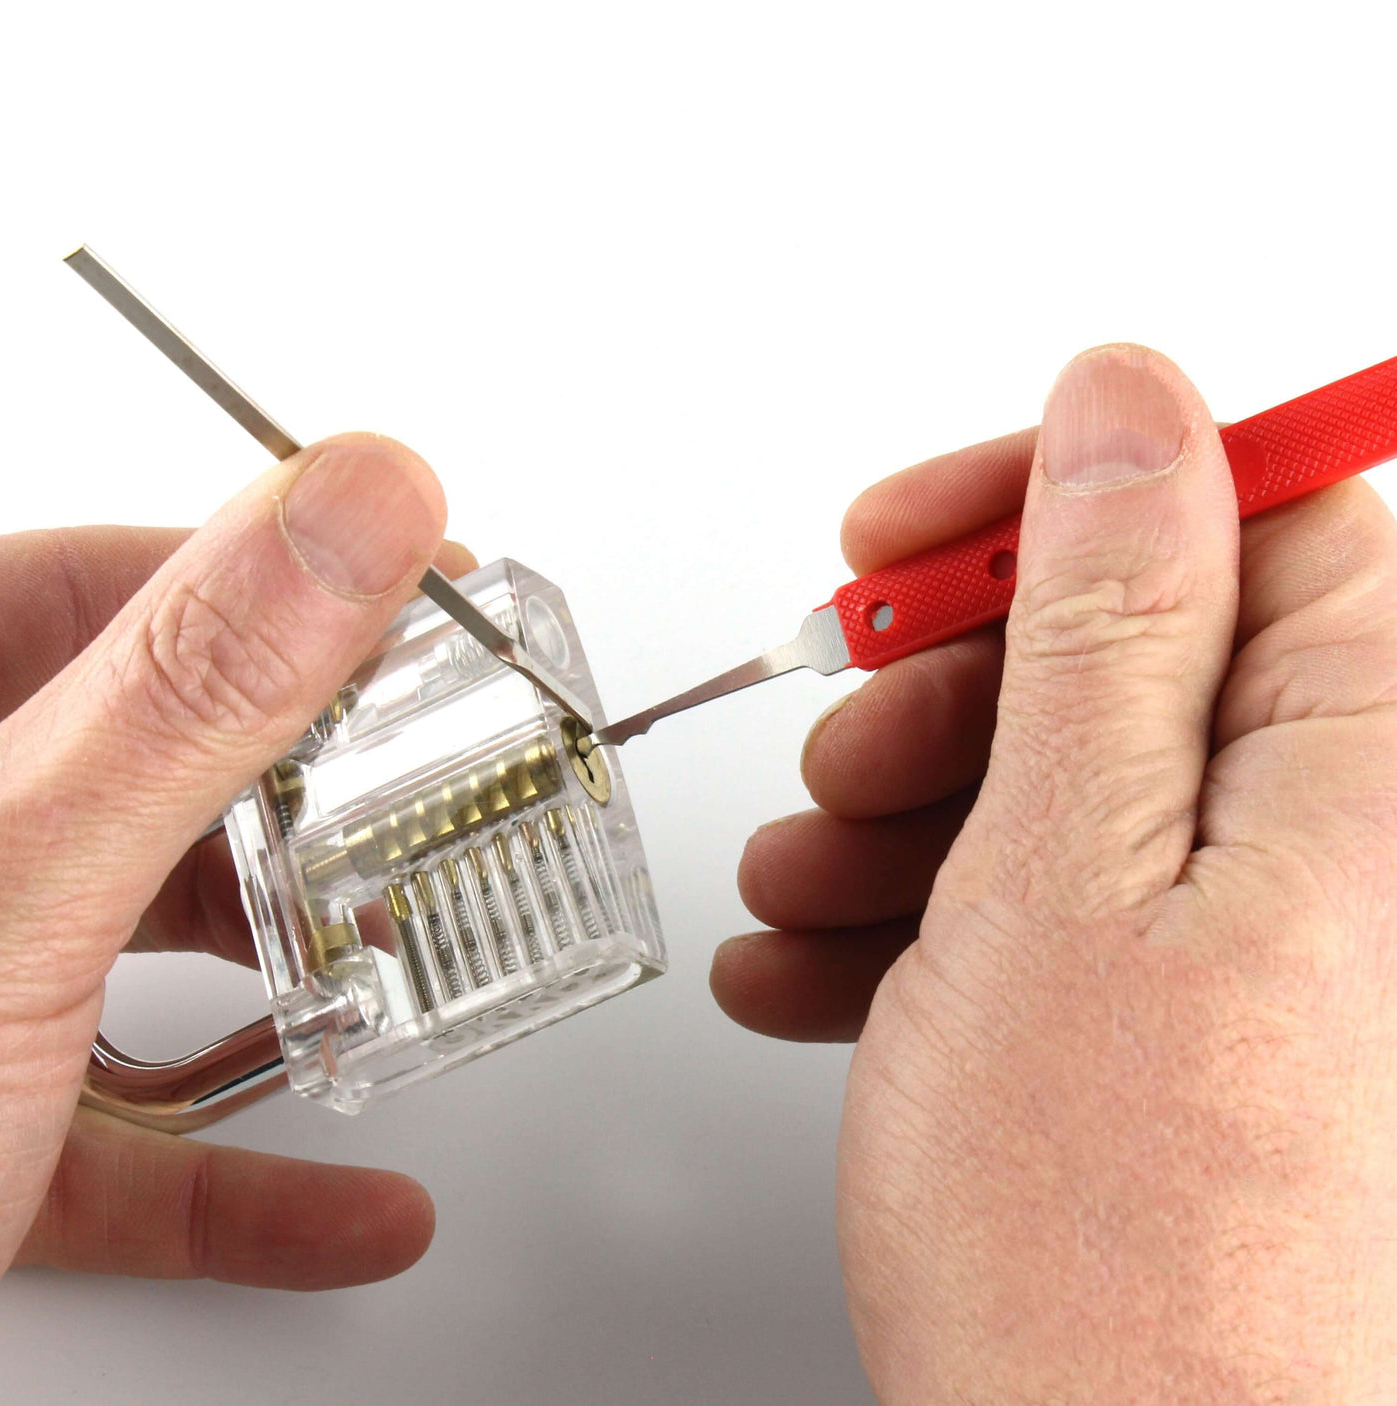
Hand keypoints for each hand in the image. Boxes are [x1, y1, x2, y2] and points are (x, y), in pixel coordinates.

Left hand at [0, 434, 469, 1290]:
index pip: (129, 583)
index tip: (436, 604)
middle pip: (163, 762)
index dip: (303, 584)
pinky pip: (129, 1132)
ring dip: (298, 982)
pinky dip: (246, 1179)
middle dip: (322, 796)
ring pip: (147, 943)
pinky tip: (346, 1200)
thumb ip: (191, 687)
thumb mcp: (2, 880)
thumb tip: (357, 501)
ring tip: (401, 970)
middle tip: (440, 793)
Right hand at [715, 346, 1396, 1397]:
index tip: (930, 527)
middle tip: (853, 725)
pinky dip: (938, 914)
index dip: (1072, 489)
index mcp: (1380, 769)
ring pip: (1084, 781)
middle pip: (1147, 648)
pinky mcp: (1200, 1020)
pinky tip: (831, 959)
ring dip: (918, 806)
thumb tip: (1120, 413)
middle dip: (961, 676)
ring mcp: (1282, 943)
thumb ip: (1104, 616)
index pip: (1261, 507)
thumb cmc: (1122, 1257)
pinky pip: (1071, 903)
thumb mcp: (1065, 872)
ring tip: (808, 871)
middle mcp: (1362, 848)